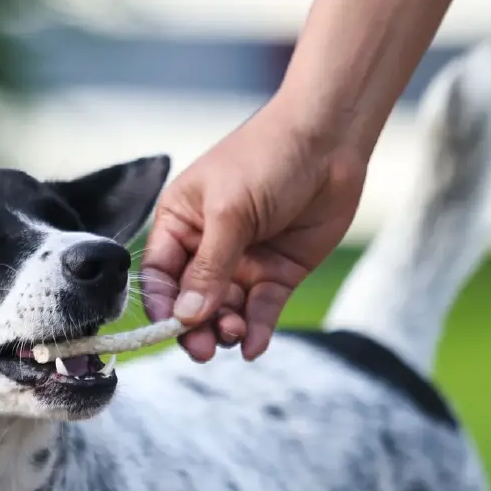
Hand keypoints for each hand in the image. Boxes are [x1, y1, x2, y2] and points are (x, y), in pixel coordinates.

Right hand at [140, 94, 367, 361]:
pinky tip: (254, 345)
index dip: (162, 306)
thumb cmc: (268, 157)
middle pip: (191, 301)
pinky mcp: (278, 273)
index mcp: (180, 222)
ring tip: (235, 335)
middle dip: (195, 327)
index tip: (172, 330)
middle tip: (203, 350)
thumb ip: (209, 267)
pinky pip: (261, 310)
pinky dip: (257, 330)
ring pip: (225, 310)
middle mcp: (207, 246)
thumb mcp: (229, 212)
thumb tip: (186, 317)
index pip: (159, 275)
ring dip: (226, 329)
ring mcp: (244, 262)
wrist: (331, 139)